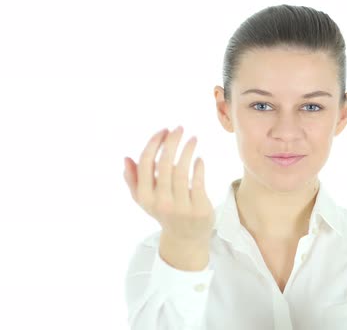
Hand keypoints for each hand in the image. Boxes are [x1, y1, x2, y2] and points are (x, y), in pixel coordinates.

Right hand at [123, 126, 213, 243]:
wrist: (185, 238)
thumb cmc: (164, 212)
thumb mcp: (145, 199)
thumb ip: (133, 180)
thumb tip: (126, 158)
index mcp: (145, 197)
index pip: (146, 163)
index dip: (154, 143)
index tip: (164, 130)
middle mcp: (160, 202)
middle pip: (165, 164)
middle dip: (172, 142)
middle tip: (179, 128)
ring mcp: (180, 207)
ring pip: (182, 171)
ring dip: (187, 150)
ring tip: (193, 138)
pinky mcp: (198, 209)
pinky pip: (198, 182)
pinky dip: (198, 167)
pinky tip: (199, 158)